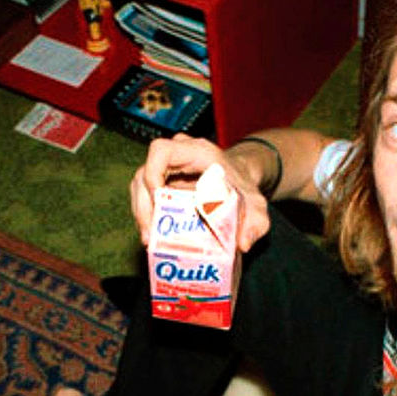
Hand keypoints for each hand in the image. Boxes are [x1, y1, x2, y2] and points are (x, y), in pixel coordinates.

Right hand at [130, 133, 269, 251]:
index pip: (161, 151)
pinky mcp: (162, 186)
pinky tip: (154, 237)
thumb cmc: (245, 189)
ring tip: (149, 241)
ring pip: (140, 187)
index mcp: (197, 152)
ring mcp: (166, 171)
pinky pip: (146, 198)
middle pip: (144, 174)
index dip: (153, 173)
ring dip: (142, 214)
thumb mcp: (256, 206)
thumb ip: (256, 223)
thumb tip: (243, 244)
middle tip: (150, 236)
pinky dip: (147, 217)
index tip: (158, 199)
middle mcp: (176, 157)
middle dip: (143, 206)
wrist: (241, 184)